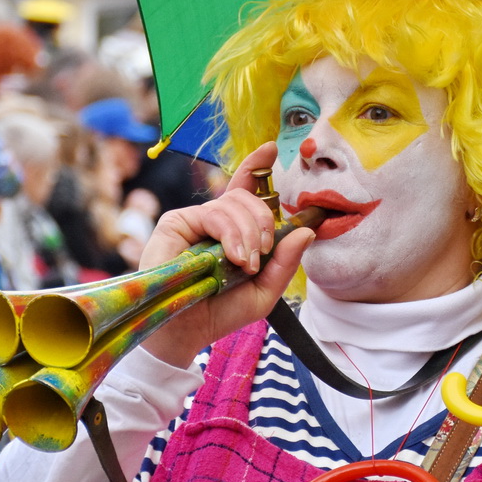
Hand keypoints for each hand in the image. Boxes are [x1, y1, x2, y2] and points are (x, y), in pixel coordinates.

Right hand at [140, 143, 313, 368]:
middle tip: (263, 255)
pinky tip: (234, 258)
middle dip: (264, 222)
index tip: (271, 149)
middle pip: (247, 198)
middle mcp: (213, 222)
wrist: (185, 333)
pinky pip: (213, 214)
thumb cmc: (219, 312)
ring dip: (249, 235)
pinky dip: (231, 235)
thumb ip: (285, 264)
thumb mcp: (263, 292)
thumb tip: (305, 232)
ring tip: (245, 265)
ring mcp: (193, 220)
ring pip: (233, 204)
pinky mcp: (175, 223)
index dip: (256, 166)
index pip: (245, 190)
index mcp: (232, 232)